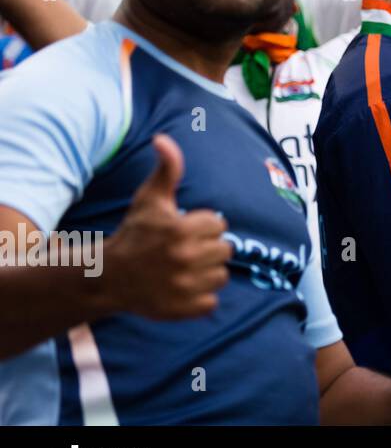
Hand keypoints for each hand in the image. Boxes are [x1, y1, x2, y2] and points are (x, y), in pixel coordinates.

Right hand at [103, 135, 230, 319]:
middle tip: (183, 250)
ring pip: (221, 275)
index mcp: (181, 230)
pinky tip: (181, 288)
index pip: (219, 224)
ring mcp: (185, 286)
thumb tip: (163, 138)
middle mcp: (185, 258)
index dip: (202, 225)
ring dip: (207, 272)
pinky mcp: (184, 309)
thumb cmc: (135, 233)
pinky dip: (201, 298)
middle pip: (224, 250)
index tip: (183, 229)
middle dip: (207, 248)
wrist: (109, 277)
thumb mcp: (149, 198)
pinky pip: (212, 302)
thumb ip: (167, 169)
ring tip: (183, 269)